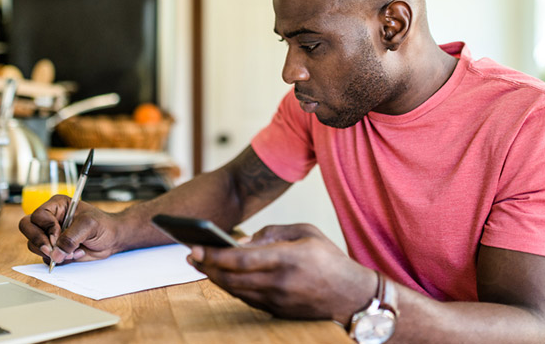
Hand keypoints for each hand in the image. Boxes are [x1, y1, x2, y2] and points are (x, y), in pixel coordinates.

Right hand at [18, 195, 119, 265]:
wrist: (112, 239)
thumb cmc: (103, 225)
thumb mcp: (89, 225)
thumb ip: (71, 237)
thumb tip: (56, 253)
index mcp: (57, 206)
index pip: (38, 215)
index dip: (46, 227)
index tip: (57, 235)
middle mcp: (50, 219)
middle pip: (27, 228)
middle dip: (39, 241)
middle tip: (52, 251)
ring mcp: (50, 235)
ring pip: (34, 245)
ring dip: (52, 253)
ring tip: (74, 251)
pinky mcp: (54, 249)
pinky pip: (46, 257)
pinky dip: (59, 260)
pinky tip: (76, 254)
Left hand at [188, 223, 376, 323]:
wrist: (353, 296)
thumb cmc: (330, 259)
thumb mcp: (306, 232)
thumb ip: (273, 232)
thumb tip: (243, 241)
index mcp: (287, 258)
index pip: (240, 260)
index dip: (214, 255)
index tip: (196, 247)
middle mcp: (280, 283)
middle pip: (231, 278)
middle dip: (207, 267)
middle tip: (191, 255)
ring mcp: (278, 301)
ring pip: (236, 291)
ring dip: (215, 278)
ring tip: (203, 264)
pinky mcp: (277, 312)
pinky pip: (247, 299)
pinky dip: (231, 287)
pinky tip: (223, 276)